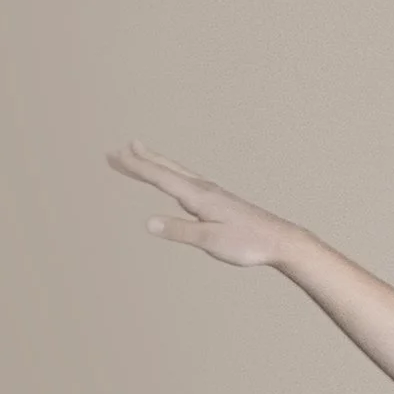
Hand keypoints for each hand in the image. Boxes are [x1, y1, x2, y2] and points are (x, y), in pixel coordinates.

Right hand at [107, 141, 300, 267]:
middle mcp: (203, 189)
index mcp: (198, 197)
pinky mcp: (217, 199)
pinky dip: (170, 172)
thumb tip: (149, 222)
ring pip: (175, 171)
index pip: (161, 178)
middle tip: (115, 151)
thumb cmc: (247, 243)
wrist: (279, 240)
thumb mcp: (210, 240)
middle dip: (139, 160)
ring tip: (137, 152)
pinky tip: (170, 176)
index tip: (115, 156)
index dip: (136, 167)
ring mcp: (211, 192)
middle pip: (165, 169)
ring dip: (153, 162)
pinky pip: (185, 179)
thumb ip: (179, 231)